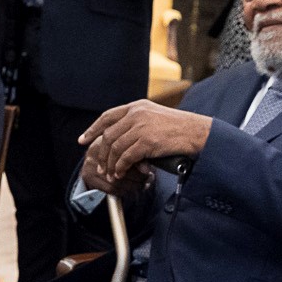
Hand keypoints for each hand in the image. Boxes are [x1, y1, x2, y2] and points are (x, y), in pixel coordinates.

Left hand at [78, 99, 213, 193]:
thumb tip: (118, 141)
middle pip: (108, 135)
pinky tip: (121, 173)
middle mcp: (136, 114)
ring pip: (115, 148)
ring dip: (111, 164)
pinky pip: (126, 157)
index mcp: (137, 107)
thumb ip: (136, 124)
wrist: (198, 133)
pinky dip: (121, 168)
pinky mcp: (147, 141)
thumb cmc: (178, 129)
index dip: (92, 129)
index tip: (83, 140)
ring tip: (112, 174)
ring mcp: (141, 127)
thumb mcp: (154, 118)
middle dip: (101, 153)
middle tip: (100, 166)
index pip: (107, 117)